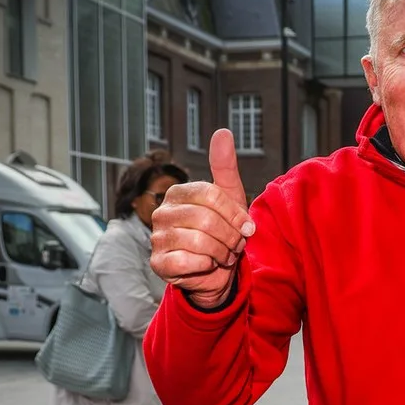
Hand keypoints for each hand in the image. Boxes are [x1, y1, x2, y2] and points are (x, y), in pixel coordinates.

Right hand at [150, 129, 255, 307]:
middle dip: (230, 236)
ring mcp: (157, 238)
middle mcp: (162, 212)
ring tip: (224, 255)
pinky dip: (206, 266)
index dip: (234, 214)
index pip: (210, 194)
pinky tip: (208, 265)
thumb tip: (223, 132)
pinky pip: (186, 262)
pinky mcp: (158, 263)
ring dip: (221, 252)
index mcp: (178, 193)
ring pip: (199, 242)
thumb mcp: (230, 198)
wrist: (216, 272)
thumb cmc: (222, 232)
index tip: (247, 227)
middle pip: (206, 219)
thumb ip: (225, 167)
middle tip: (235, 244)